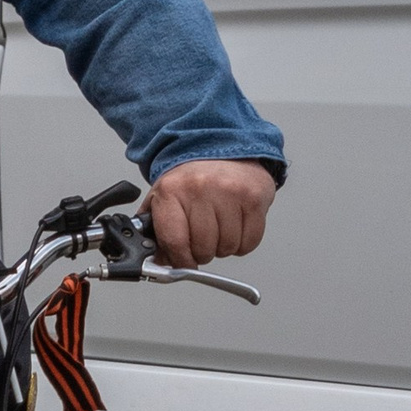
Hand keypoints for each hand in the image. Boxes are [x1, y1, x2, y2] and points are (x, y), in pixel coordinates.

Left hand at [147, 160, 274, 268]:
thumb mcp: (164, 196)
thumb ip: (156, 229)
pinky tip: (235, 227)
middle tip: (202, 241)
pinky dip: (242, 243)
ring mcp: (230, 192)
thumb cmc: (192, 177)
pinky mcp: (254, 198)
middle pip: (203, 248)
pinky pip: (249, 242)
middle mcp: (200, 189)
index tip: (184, 263)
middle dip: (202, 252)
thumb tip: (157, 259)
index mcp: (172, 190)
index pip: (175, 241)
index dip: (180, 260)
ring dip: (223, 247)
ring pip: (227, 247)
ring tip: (219, 229)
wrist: (222, 148)